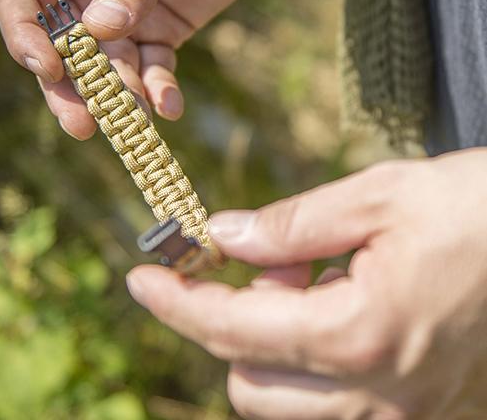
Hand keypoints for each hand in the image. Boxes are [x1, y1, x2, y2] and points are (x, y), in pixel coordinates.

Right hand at [0, 0, 357, 138]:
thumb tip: (98, 31)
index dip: (25, 36)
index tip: (48, 67)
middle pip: (62, 47)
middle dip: (71, 87)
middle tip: (81, 125)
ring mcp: (124, 13)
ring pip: (108, 67)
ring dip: (120, 97)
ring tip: (137, 120)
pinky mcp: (160, 30)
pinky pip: (152, 69)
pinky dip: (159, 90)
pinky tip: (169, 107)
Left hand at [127, 150, 486, 418]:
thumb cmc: (472, 205)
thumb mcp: (374, 196)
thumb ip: (288, 225)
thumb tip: (221, 237)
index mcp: (360, 333)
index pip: (232, 329)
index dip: (176, 302)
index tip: (139, 278)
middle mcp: (379, 392)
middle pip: (248, 382)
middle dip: (232, 319)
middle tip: (271, 260)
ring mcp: (401, 409)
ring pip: (283, 401)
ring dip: (268, 340)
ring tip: (311, 276)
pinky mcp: (416, 405)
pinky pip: (327, 401)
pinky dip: (304, 356)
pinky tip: (335, 300)